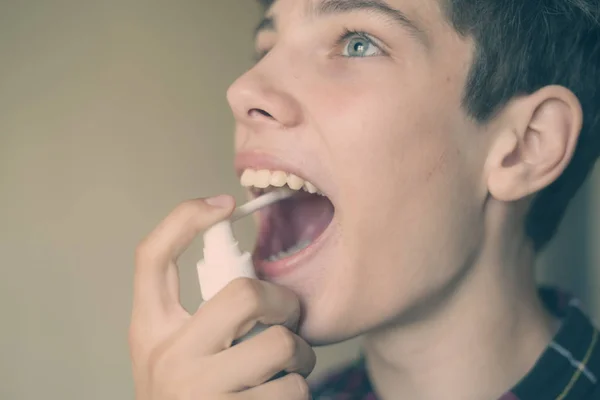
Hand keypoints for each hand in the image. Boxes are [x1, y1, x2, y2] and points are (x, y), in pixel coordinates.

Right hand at [129, 196, 315, 398]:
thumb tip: (250, 271)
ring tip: (287, 370)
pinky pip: (294, 389)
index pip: (151, 257)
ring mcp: (199, 394)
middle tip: (288, 318)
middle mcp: (168, 360)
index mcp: (151, 333)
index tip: (224, 204)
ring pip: (282, 345)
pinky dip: (299, 392)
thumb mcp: (177, 355)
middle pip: (243, 294)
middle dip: (282, 301)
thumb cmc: (191, 397)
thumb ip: (200, 316)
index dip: (184, 219)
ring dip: (300, 357)